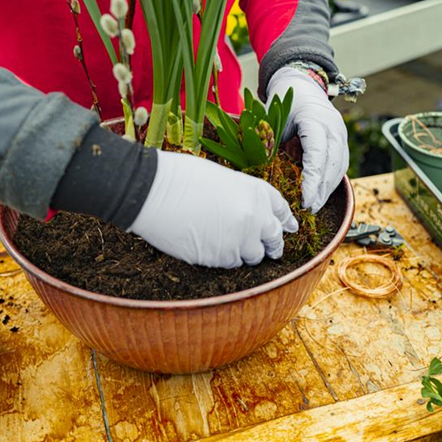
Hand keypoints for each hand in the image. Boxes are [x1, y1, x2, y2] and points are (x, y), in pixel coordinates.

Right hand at [129, 150, 298, 267]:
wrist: (153, 192)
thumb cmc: (181, 177)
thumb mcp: (223, 178)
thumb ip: (242, 198)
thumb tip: (248, 213)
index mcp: (257, 192)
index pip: (281, 211)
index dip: (284, 221)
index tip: (288, 228)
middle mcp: (255, 217)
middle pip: (274, 238)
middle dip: (272, 244)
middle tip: (271, 250)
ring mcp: (240, 240)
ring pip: (254, 256)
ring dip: (246, 253)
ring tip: (230, 245)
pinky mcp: (221, 258)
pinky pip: (232, 264)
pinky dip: (226, 259)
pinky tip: (212, 248)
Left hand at [268, 67, 348, 212]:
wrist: (303, 85)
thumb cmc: (284, 102)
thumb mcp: (274, 119)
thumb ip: (272, 143)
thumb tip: (263, 173)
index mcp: (315, 119)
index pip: (318, 153)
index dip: (313, 179)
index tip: (305, 199)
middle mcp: (333, 126)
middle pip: (333, 163)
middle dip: (322, 189)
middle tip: (309, 208)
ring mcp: (340, 133)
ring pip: (340, 166)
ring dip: (327, 188)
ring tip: (314, 205)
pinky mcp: (342, 140)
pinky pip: (340, 164)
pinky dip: (330, 180)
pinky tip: (320, 194)